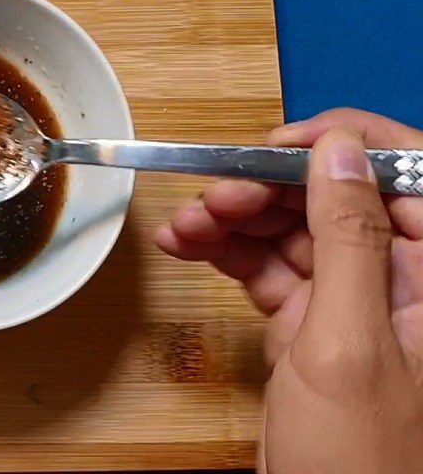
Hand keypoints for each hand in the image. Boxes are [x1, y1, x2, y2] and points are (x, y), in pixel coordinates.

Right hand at [156, 108, 422, 473]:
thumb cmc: (362, 467)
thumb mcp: (350, 346)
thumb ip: (349, 241)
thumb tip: (339, 151)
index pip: (410, 174)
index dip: (349, 144)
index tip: (280, 143)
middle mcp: (402, 281)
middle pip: (335, 198)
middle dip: (268, 188)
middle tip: (214, 194)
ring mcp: (353, 303)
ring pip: (293, 230)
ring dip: (233, 219)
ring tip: (185, 223)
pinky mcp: (310, 324)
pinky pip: (267, 268)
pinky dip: (225, 252)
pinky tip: (186, 243)